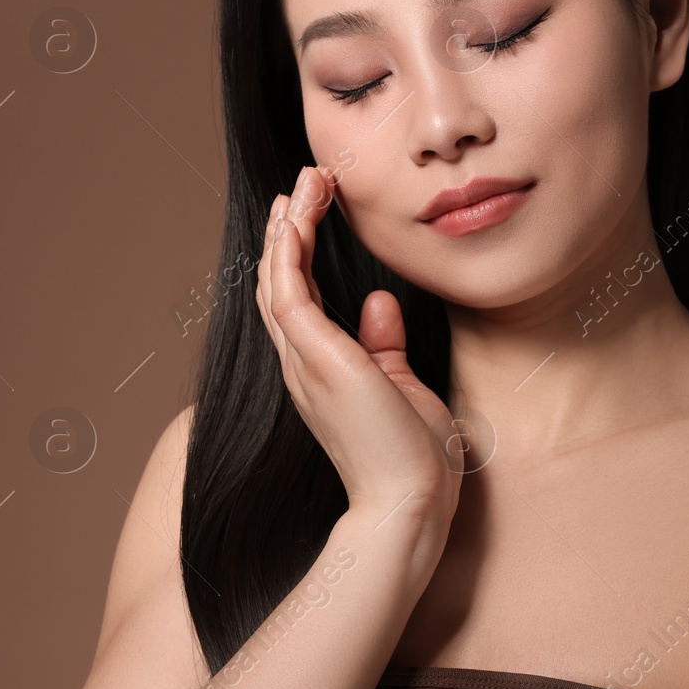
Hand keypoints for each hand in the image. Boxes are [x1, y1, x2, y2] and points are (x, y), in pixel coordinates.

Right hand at [255, 165, 462, 536]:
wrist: (411, 505)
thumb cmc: (412, 460)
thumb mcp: (402, 388)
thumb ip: (385, 346)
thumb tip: (380, 303)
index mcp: (322, 373)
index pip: (298, 302)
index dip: (295, 255)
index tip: (308, 212)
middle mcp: (303, 366)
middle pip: (278, 283)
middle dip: (288, 229)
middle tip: (304, 184)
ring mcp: (305, 363)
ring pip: (277, 280)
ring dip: (287, 228)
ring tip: (303, 183)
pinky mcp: (318, 360)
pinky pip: (287, 293)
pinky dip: (287, 251)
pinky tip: (294, 216)